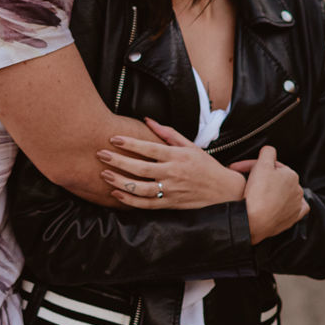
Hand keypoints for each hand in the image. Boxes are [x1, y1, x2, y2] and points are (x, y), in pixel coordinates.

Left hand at [101, 118, 249, 209]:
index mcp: (178, 156)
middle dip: (118, 161)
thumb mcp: (190, 146)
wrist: (223, 191)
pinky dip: (130, 200)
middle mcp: (173, 173)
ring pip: (140, 188)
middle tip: (101, 154)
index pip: (149, 148)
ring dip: (120, 181)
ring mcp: (171, 191)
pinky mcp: (170, 204)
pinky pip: (146, 204)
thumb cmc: (205, 165)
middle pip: (140, 168)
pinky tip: (116, 193)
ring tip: (104, 174)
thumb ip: (168, 133)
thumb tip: (148, 120)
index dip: (130, 143)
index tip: (113, 138)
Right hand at [238, 146, 307, 243]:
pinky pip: (296, 210)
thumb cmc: (257, 193)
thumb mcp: (261, 165)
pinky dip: (289, 206)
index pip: (273, 166)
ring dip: (274, 192)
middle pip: (278, 179)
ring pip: (286, 193)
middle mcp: (297, 189)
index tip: (243, 170)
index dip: (256, 166)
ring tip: (260, 194)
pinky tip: (281, 205)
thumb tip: (270, 151)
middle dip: (265, 178)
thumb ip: (268, 152)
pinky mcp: (292, 219)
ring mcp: (295, 205)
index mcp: (291, 175)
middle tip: (248, 181)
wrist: (253, 221)